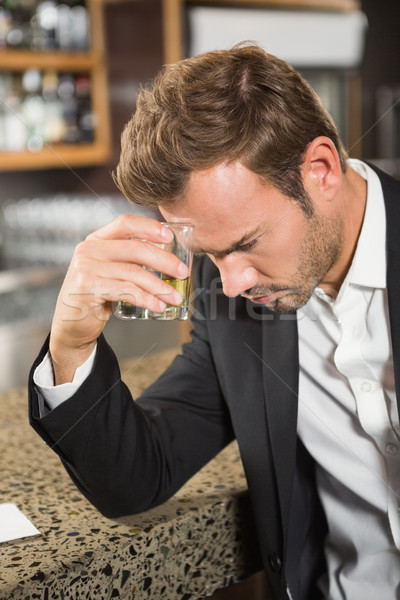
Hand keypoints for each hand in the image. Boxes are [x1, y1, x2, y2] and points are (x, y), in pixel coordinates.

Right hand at [49, 214, 187, 383]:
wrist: (71, 325)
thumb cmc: (98, 296)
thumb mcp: (110, 272)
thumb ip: (129, 260)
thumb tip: (170, 257)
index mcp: (96, 240)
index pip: (125, 222)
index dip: (149, 227)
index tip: (170, 237)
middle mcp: (89, 250)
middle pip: (135, 249)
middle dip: (164, 261)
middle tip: (183, 273)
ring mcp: (86, 268)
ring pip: (134, 273)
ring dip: (160, 286)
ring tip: (175, 297)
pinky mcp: (88, 289)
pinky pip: (126, 291)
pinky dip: (147, 299)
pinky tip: (159, 306)